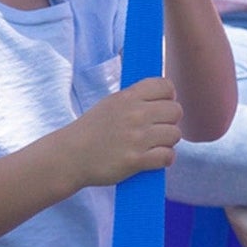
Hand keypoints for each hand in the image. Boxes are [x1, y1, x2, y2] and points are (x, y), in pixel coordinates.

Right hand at [65, 76, 181, 185]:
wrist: (71, 156)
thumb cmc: (92, 130)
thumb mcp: (111, 103)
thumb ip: (135, 98)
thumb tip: (164, 95)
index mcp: (128, 97)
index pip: (165, 86)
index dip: (168, 97)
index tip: (162, 106)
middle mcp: (134, 114)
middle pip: (176, 111)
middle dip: (170, 121)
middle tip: (158, 129)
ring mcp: (136, 138)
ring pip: (174, 134)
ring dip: (167, 142)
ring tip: (154, 145)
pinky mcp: (136, 160)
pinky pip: (167, 156)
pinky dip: (164, 159)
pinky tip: (154, 158)